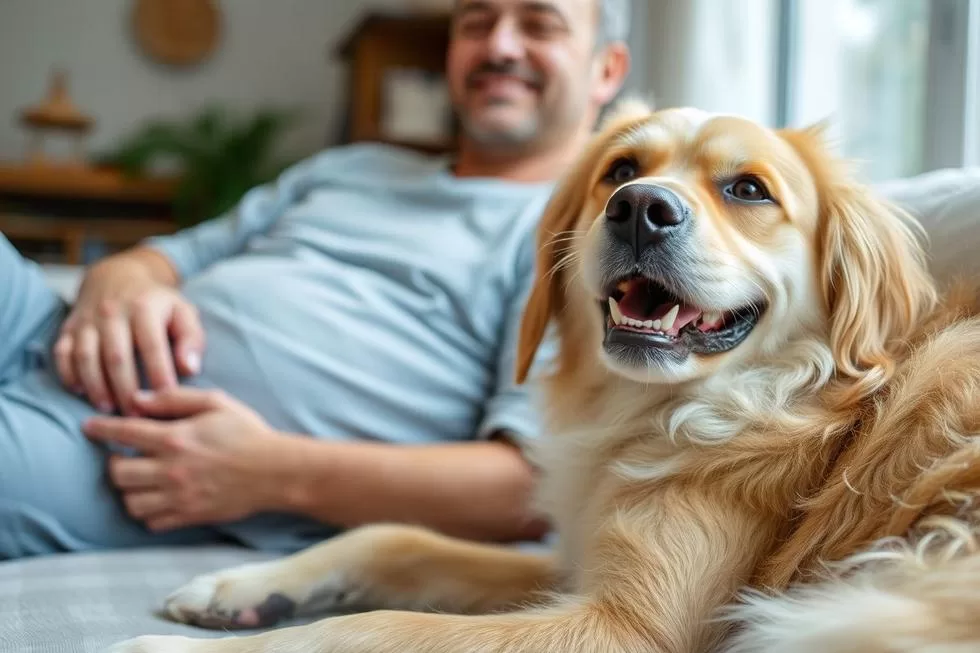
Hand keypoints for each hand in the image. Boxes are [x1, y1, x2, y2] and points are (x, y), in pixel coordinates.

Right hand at [54, 256, 203, 414]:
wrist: (118, 277)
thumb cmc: (158, 304)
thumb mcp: (183, 312)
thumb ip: (191, 339)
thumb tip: (190, 369)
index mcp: (144, 308)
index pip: (151, 345)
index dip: (159, 373)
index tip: (167, 398)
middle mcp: (112, 313)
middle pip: (116, 356)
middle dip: (125, 389)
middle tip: (136, 416)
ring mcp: (87, 320)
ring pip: (86, 357)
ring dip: (96, 386)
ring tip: (109, 409)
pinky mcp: (69, 328)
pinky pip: (62, 354)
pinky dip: (69, 374)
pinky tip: (81, 392)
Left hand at [83, 388, 282, 531]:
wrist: (276, 472)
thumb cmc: (248, 433)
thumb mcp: (216, 403)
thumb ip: (175, 399)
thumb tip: (138, 400)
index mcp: (175, 438)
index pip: (123, 432)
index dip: (101, 428)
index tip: (89, 427)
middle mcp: (171, 470)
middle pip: (118, 473)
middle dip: (114, 463)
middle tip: (123, 457)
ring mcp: (179, 497)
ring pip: (130, 501)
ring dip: (129, 490)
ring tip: (139, 480)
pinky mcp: (189, 516)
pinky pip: (151, 522)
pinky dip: (147, 512)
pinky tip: (156, 499)